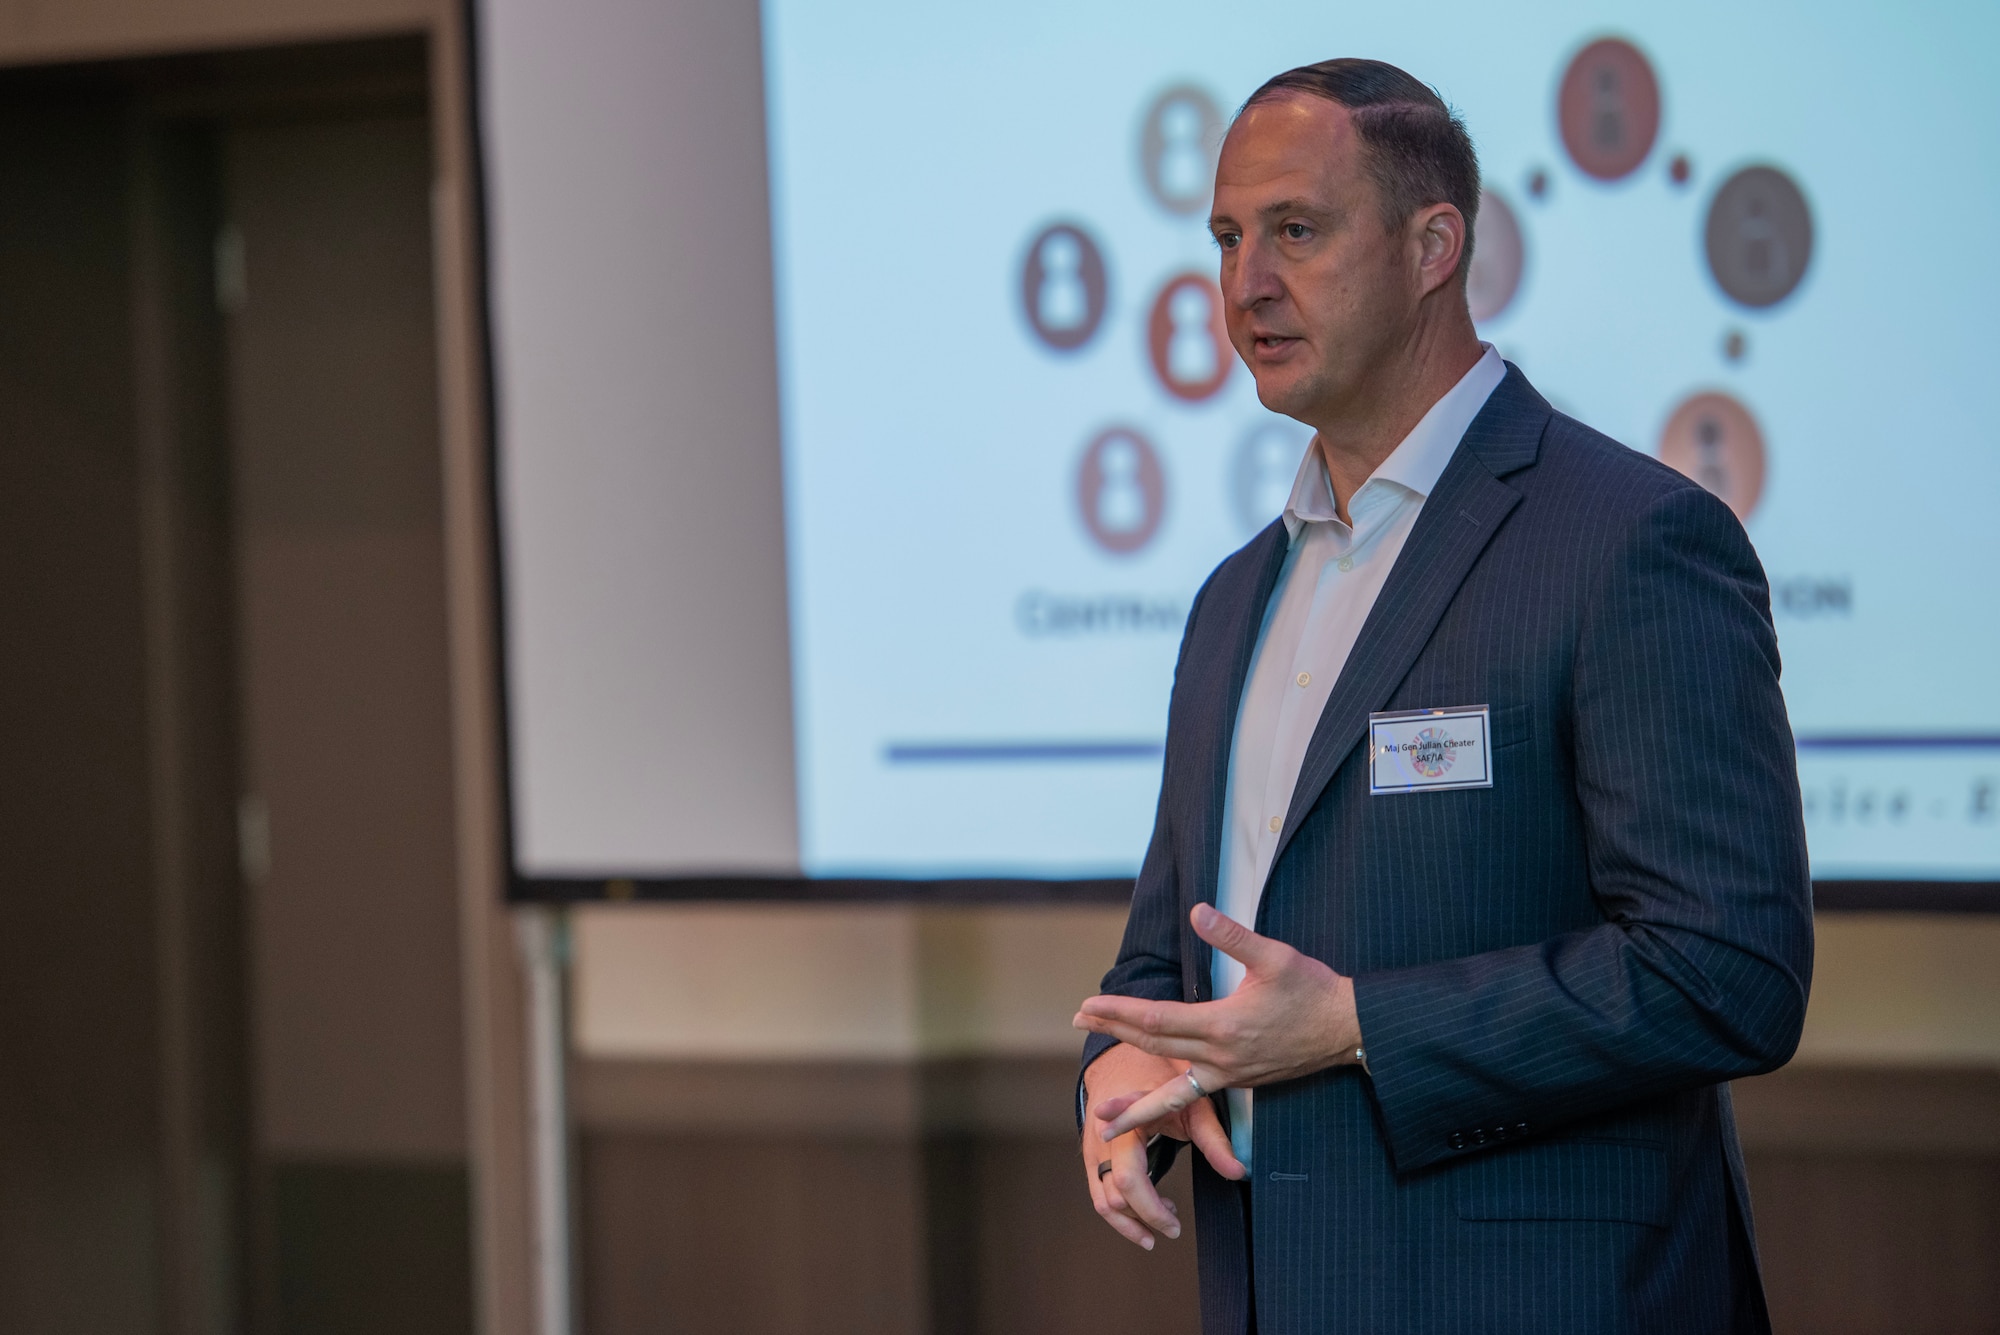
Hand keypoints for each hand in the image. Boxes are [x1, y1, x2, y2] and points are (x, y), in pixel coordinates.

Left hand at [1074, 903, 1361, 1139]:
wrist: (1350, 1030)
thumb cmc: (1314, 990)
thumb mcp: (1275, 956)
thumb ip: (1233, 936)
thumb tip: (1198, 911)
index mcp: (1223, 1025)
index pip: (1156, 1018)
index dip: (1118, 1011)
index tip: (1087, 1005)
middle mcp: (1222, 1057)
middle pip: (1154, 1047)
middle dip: (1113, 1033)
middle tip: (1077, 1022)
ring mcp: (1231, 1074)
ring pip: (1172, 1088)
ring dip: (1135, 1102)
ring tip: (1101, 1118)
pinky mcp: (1242, 1081)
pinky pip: (1195, 1094)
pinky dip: (1168, 1101)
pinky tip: (1155, 1105)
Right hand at [1079, 1042, 1243, 1250]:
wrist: (1123, 1059)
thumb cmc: (1159, 1078)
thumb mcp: (1191, 1102)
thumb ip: (1213, 1139)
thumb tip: (1239, 1172)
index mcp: (1126, 1123)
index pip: (1130, 1179)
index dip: (1151, 1209)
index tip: (1175, 1226)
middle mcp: (1102, 1138)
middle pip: (1115, 1196)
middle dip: (1145, 1218)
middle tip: (1174, 1228)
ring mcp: (1092, 1149)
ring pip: (1103, 1202)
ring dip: (1130, 1222)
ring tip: (1160, 1226)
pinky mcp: (1091, 1157)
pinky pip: (1098, 1195)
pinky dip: (1119, 1213)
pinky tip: (1143, 1213)